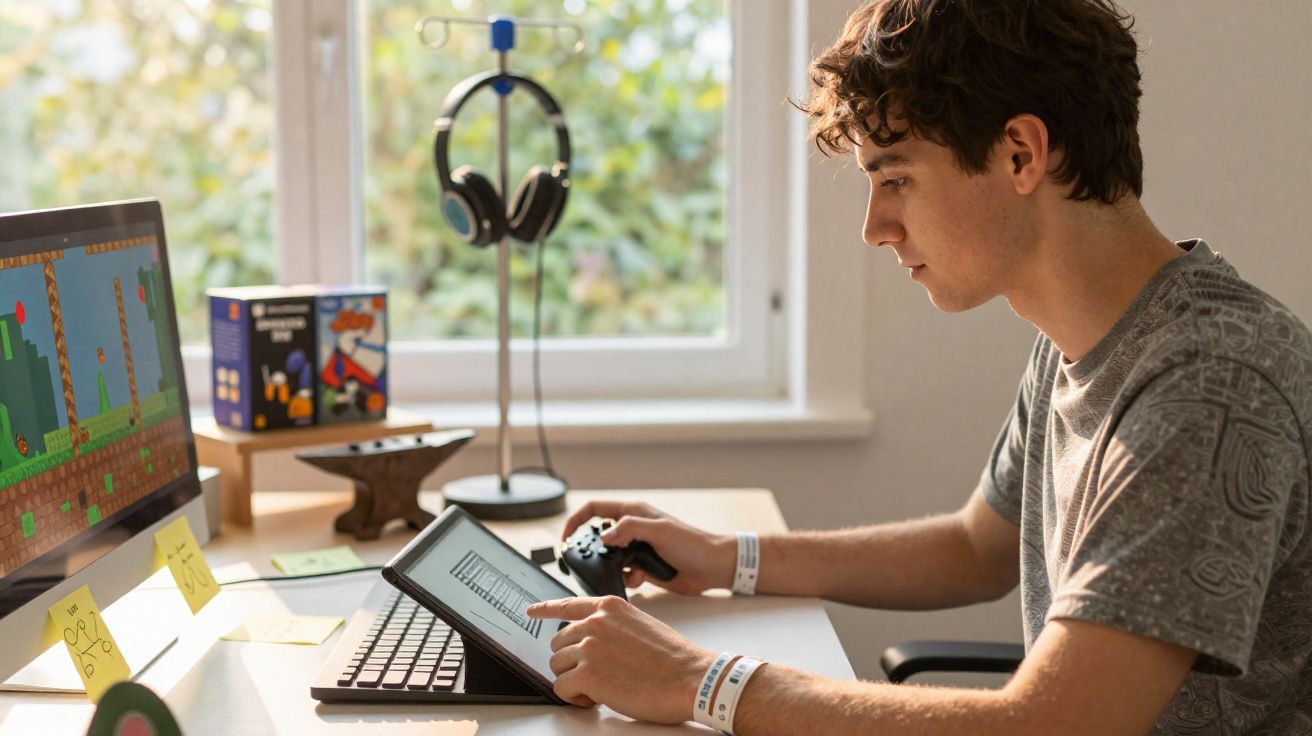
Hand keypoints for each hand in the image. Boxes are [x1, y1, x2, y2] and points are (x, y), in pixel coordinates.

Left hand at [526, 595, 714, 723]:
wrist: (690, 677)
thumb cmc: (673, 658)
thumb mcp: (640, 625)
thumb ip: (613, 626)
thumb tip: (595, 641)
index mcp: (609, 607)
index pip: (567, 605)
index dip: (545, 609)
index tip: (531, 610)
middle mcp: (595, 622)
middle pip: (558, 642)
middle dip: (572, 661)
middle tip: (596, 674)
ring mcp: (589, 647)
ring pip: (557, 665)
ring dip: (574, 679)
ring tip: (601, 687)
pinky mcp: (587, 674)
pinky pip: (561, 688)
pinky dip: (575, 698)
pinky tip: (596, 698)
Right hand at [561, 500, 734, 594]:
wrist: (713, 567)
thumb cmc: (693, 543)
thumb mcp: (660, 531)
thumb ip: (630, 529)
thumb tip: (604, 535)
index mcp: (633, 513)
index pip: (594, 509)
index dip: (576, 521)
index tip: (566, 539)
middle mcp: (632, 529)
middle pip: (598, 536)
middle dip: (594, 551)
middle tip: (592, 563)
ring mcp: (636, 548)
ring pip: (609, 558)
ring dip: (612, 567)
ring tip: (627, 571)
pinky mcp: (642, 566)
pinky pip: (622, 573)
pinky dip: (626, 578)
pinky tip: (639, 579)